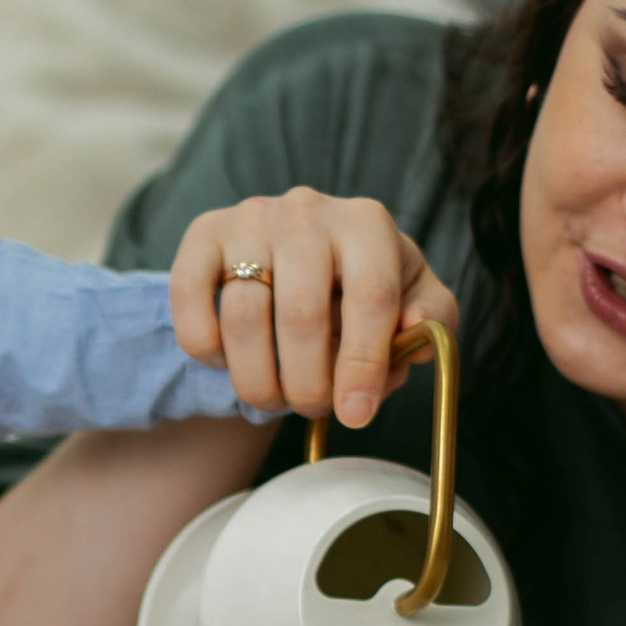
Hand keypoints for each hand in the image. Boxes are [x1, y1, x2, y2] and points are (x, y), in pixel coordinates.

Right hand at [170, 191, 457, 429]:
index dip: (362, 366)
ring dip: (258, 381)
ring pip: (244, 319)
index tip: (355, 415)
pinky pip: (192, 306)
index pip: (370, 298)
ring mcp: (251, 219)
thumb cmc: (362, 284)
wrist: (296, 254)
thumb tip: (413, 332)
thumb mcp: (413, 297)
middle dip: (307, 385)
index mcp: (368, 224)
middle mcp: (308, 211)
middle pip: (302, 316)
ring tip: (275, 397)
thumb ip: (433, 317)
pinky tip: (230, 361)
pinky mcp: (203, 234)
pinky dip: (209, 351)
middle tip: (312, 410)